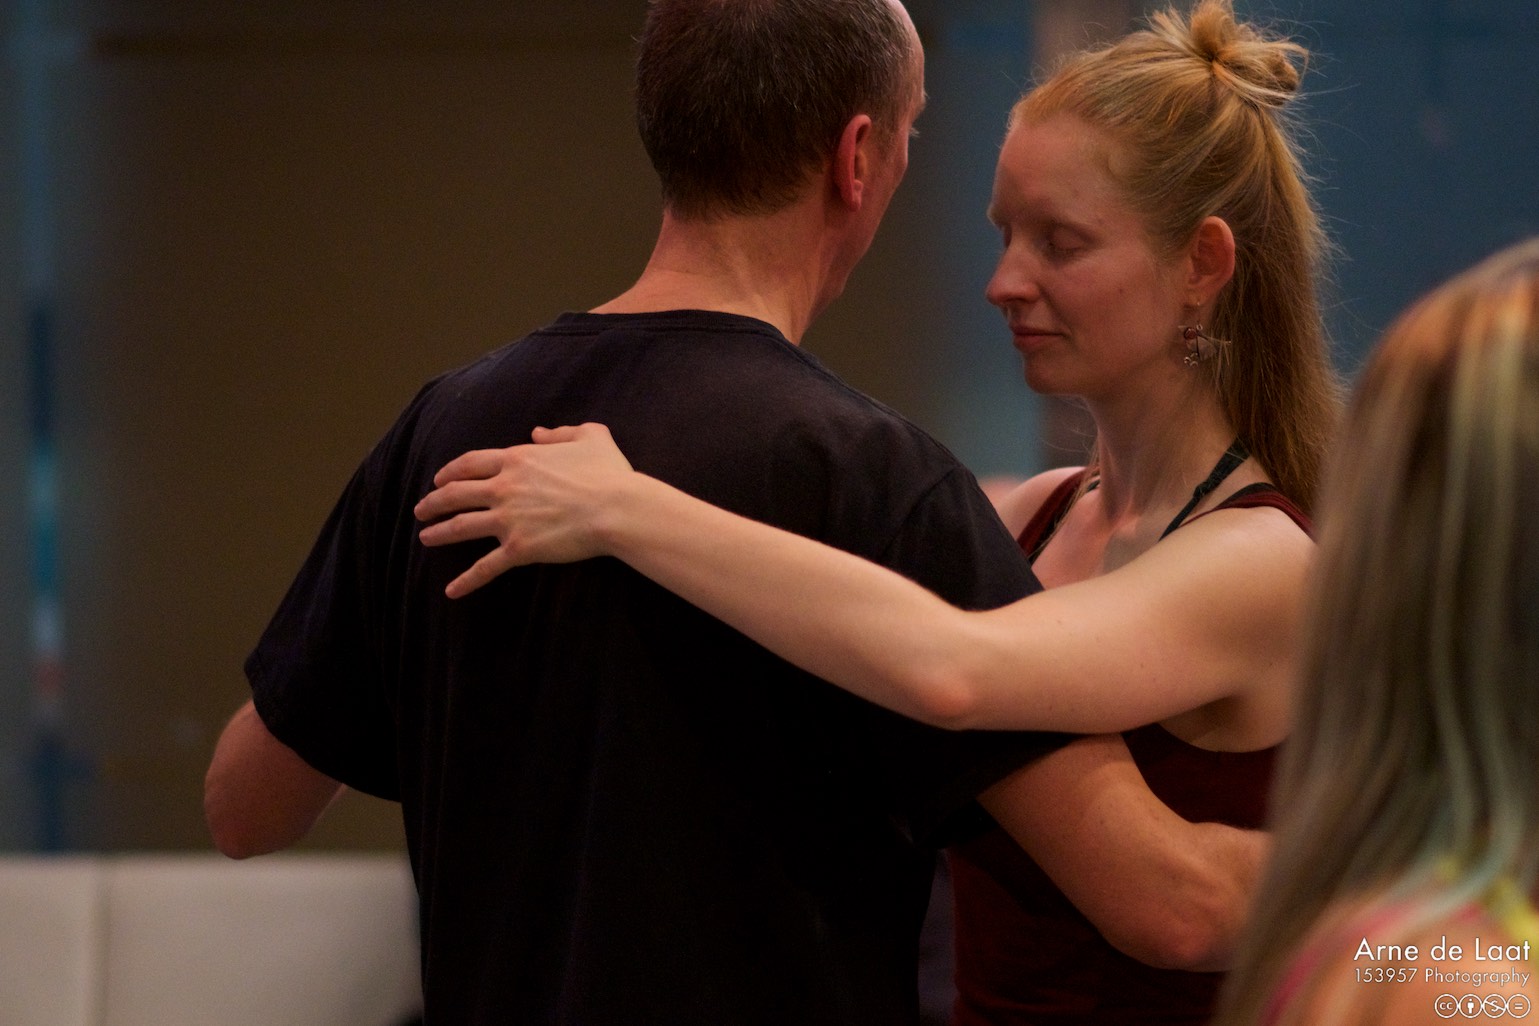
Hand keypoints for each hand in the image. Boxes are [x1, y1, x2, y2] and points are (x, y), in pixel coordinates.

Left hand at [414, 423, 634, 596]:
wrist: (615, 508)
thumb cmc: (607, 473)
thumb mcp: (590, 436)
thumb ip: (561, 432)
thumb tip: (539, 432)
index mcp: (517, 459)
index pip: (471, 463)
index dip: (451, 471)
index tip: (439, 479)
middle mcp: (504, 488)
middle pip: (456, 494)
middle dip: (434, 501)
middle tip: (421, 510)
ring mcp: (507, 519)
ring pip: (461, 526)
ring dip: (439, 533)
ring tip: (424, 538)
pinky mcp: (518, 549)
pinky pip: (485, 567)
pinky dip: (466, 580)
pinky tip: (451, 591)